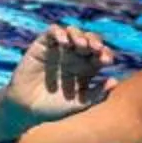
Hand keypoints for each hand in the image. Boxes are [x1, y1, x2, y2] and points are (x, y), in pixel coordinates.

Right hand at [0, 25, 116, 124]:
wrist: (27, 110)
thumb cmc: (55, 109)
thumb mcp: (80, 104)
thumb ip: (97, 94)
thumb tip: (114, 80)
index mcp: (87, 68)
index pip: (100, 54)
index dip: (105, 53)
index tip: (105, 60)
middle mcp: (74, 57)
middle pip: (89, 39)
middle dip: (94, 41)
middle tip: (95, 48)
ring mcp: (58, 50)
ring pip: (72, 32)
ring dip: (79, 35)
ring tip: (81, 45)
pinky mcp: (41, 46)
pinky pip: (51, 32)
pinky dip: (59, 32)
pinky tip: (64, 42)